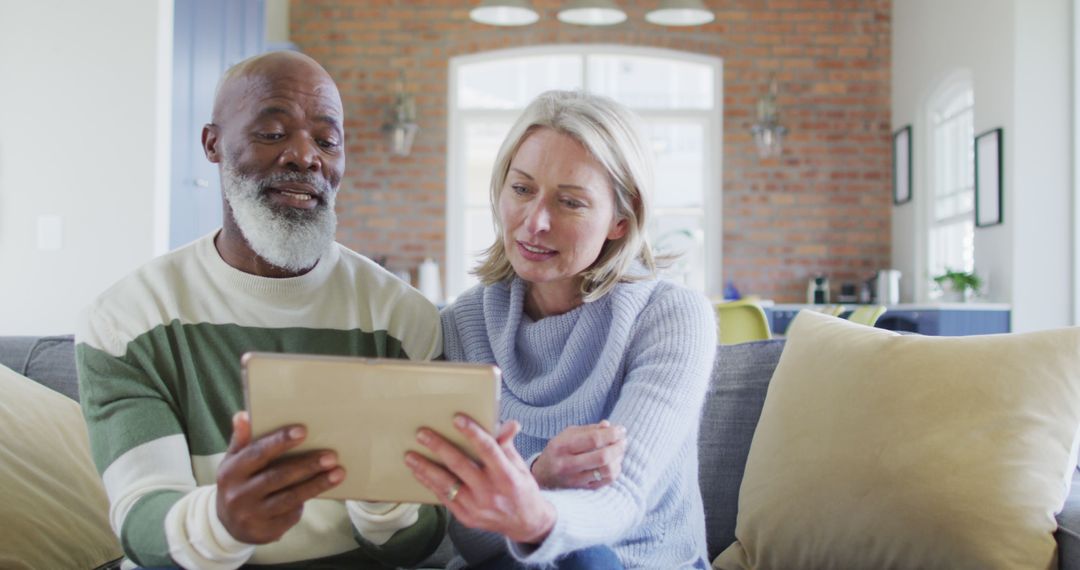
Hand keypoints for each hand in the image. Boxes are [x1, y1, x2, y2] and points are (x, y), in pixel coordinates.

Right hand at [216, 412, 344, 543]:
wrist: (228, 525)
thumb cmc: (238, 482)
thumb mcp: (233, 461)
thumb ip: (241, 439)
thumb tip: (244, 415)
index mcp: (231, 472)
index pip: (257, 453)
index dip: (280, 441)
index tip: (304, 431)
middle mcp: (239, 495)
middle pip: (278, 477)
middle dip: (307, 465)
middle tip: (332, 456)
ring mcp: (253, 515)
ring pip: (290, 497)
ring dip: (317, 484)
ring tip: (338, 472)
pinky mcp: (267, 531)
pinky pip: (292, 514)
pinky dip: (308, 501)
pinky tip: (323, 489)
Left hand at [405, 415, 555, 544]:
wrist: (525, 524)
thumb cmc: (521, 489)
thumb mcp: (519, 466)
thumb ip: (507, 445)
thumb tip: (508, 424)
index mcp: (506, 476)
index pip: (488, 449)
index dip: (472, 433)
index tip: (457, 419)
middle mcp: (490, 492)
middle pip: (460, 465)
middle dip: (439, 447)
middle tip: (422, 434)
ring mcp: (476, 507)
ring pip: (446, 484)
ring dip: (425, 468)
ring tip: (410, 456)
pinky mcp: (466, 517)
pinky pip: (443, 497)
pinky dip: (429, 484)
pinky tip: (418, 472)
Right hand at [532, 420, 626, 489]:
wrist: (542, 476)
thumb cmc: (558, 451)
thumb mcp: (567, 435)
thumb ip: (589, 429)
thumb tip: (609, 425)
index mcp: (562, 447)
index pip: (593, 439)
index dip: (611, 434)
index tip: (621, 429)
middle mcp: (567, 464)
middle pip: (602, 457)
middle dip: (618, 447)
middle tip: (623, 441)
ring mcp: (574, 480)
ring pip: (606, 471)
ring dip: (618, 459)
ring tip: (619, 451)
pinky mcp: (581, 489)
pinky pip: (605, 481)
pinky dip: (615, 471)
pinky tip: (614, 463)